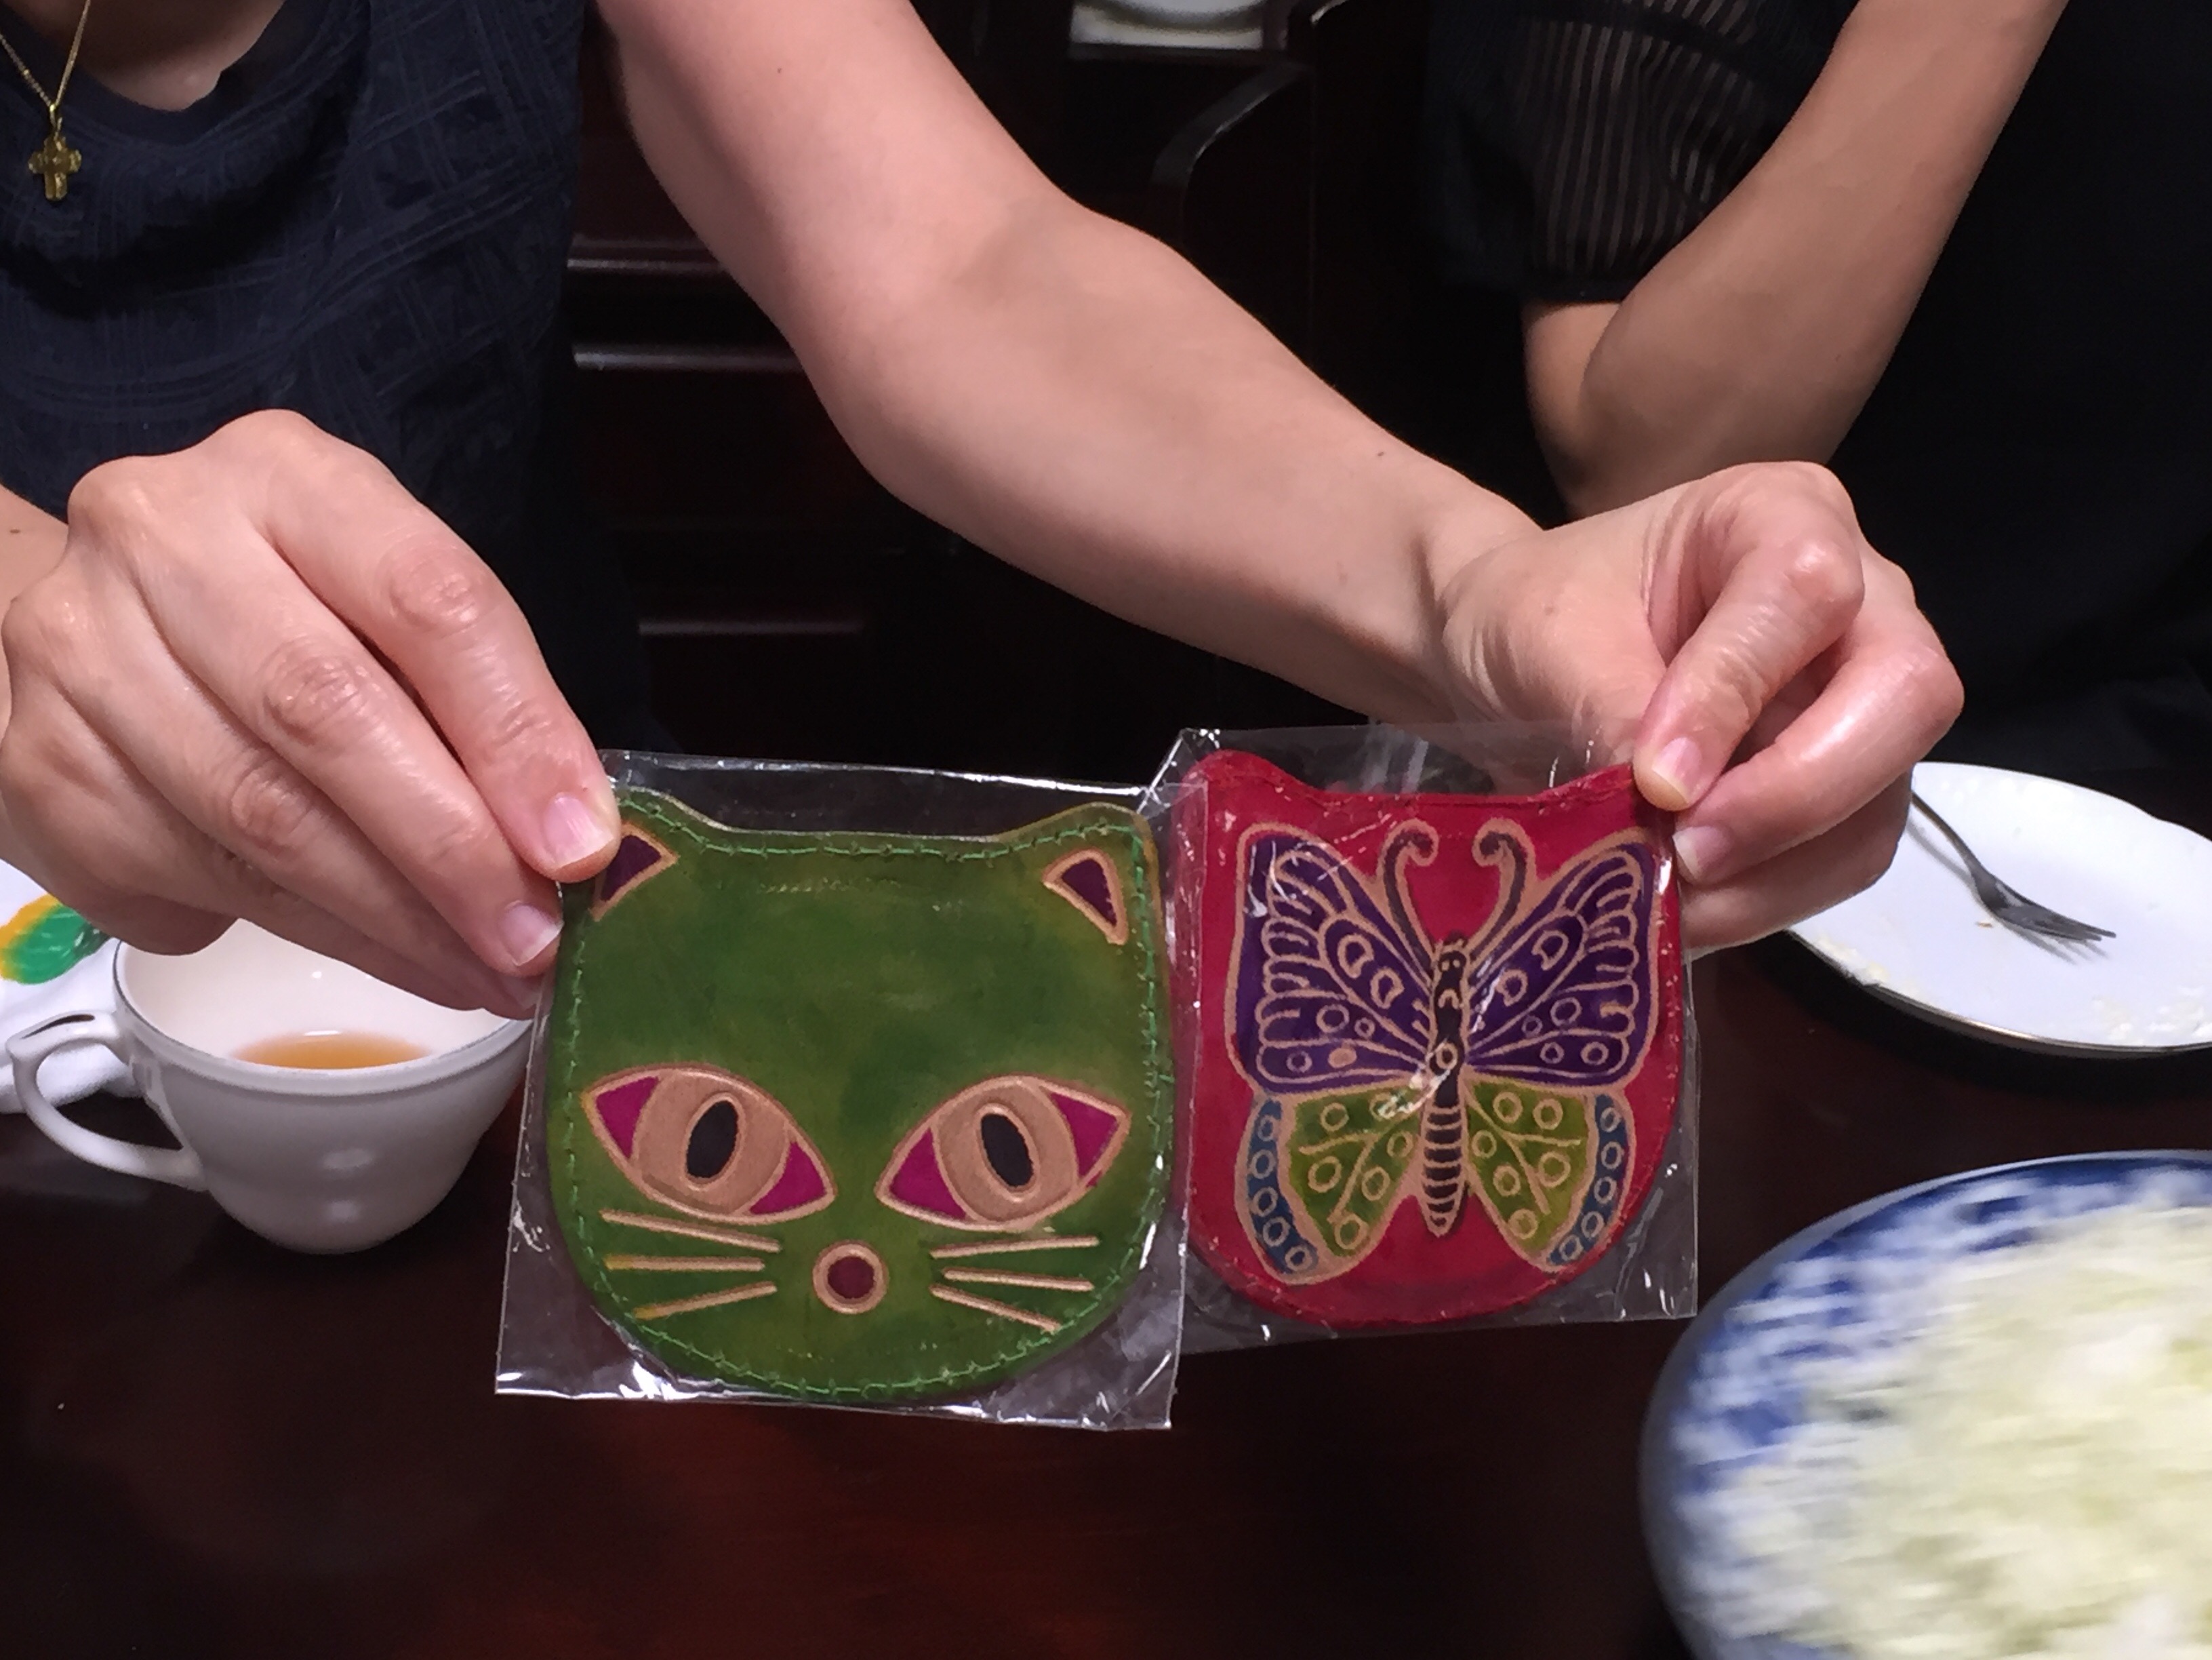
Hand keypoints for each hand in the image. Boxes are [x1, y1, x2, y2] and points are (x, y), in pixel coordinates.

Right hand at [0, 411, 622, 1015]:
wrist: (84, 628)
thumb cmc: (278, 612)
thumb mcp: (384, 605)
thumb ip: (473, 695)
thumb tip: (570, 839)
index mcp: (285, 477)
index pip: (425, 596)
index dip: (514, 730)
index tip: (577, 843)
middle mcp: (165, 541)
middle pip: (328, 709)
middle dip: (451, 847)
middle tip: (533, 938)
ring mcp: (84, 655)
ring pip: (260, 815)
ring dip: (395, 918)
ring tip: (486, 971)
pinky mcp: (43, 771)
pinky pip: (201, 878)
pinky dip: (320, 936)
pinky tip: (395, 960)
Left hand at [1435, 461, 1961, 948]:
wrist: (1515, 664)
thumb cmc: (1532, 617)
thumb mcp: (1544, 638)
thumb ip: (1608, 704)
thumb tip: (1664, 805)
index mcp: (1779, 515)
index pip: (1806, 592)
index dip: (1736, 695)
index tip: (1653, 778)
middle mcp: (1856, 601)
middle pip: (1905, 695)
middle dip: (1795, 795)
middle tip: (1684, 852)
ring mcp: (1860, 701)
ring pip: (1881, 800)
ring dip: (1773, 873)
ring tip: (1662, 899)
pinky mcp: (1844, 788)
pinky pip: (1844, 858)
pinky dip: (1766, 900)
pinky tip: (1682, 911)